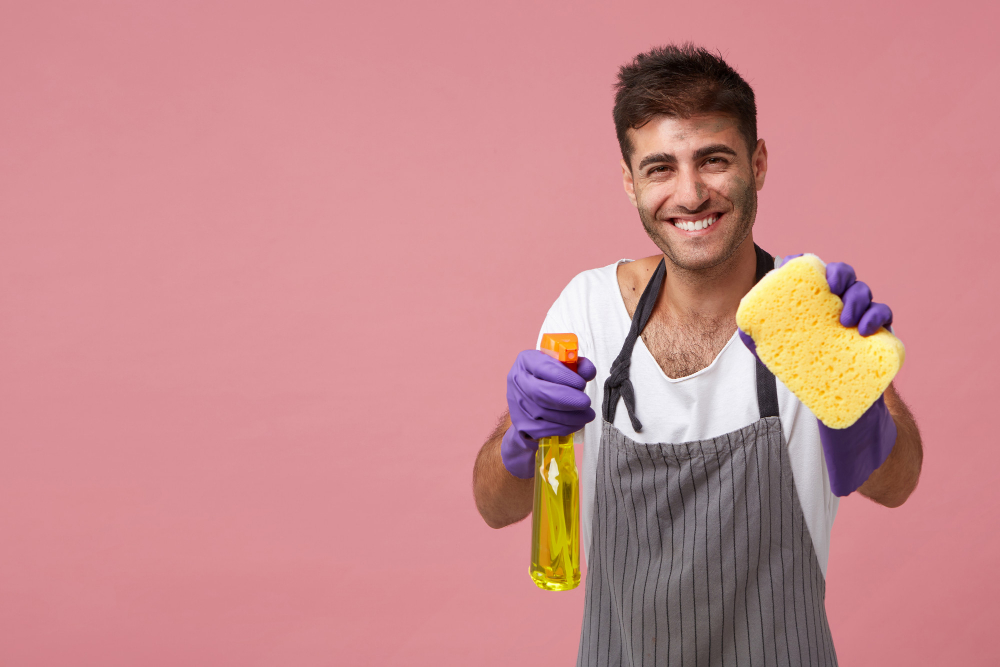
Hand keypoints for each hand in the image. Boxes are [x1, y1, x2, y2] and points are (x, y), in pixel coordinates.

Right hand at [500, 350, 596, 478]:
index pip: (542, 367)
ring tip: (587, 414)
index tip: (581, 384)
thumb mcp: (563, 367)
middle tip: (585, 402)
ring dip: (570, 416)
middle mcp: (517, 380)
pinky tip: (577, 423)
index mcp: (526, 361)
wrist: (531, 401)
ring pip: (543, 413)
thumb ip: (576, 366)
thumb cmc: (550, 379)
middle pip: (540, 392)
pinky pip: (544, 428)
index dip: (563, 376)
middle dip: (567, 399)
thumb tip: (588, 371)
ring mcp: (517, 403)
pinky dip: (564, 427)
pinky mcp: (521, 423)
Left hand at [740, 255, 897, 495]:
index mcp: (812, 303)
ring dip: (858, 298)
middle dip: (840, 274)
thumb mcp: (780, 355)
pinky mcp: (878, 333)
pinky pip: (884, 315)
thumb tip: (743, 329)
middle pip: (841, 275)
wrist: (839, 401)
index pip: (809, 273)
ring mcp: (858, 317)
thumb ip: (760, 341)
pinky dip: (877, 317)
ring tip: (846, 319)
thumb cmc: (806, 370)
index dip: (803, 262)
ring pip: (863, 292)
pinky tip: (864, 329)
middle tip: (832, 287)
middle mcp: (836, 305)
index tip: (795, 263)